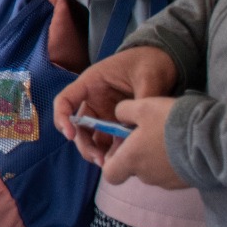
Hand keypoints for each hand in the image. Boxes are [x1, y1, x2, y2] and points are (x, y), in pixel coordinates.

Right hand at [54, 45, 178, 163]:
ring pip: (92, 137)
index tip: (70, 135)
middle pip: (78, 126)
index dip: (62, 117)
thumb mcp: (147, 77)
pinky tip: (123, 161)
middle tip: (100, 161)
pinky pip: (110, 140)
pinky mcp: (117, 123)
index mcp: (91, 83)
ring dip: (97, 152)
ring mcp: (104, 113)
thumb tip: (140, 126)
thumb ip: (142, 101)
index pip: (65, 100)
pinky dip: (113, 152)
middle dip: (85, 145)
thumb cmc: (149, 61)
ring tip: (112, 165)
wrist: (164, 61)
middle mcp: (93, 100)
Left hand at [104, 97, 187, 188]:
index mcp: (132, 161)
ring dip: (156, 156)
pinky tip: (184, 145)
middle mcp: (147, 177)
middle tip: (148, 132)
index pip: (110, 174)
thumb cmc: (172, 123)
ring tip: (169, 136)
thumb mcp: (143, 107)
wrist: (214, 141)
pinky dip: (174, 161)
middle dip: (137, 153)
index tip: (121, 144)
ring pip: (154, 170)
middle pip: (134, 169)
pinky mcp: (187, 183)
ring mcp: (168, 182)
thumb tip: (118, 116)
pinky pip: (173, 172)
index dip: (112, 161)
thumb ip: (123, 111)